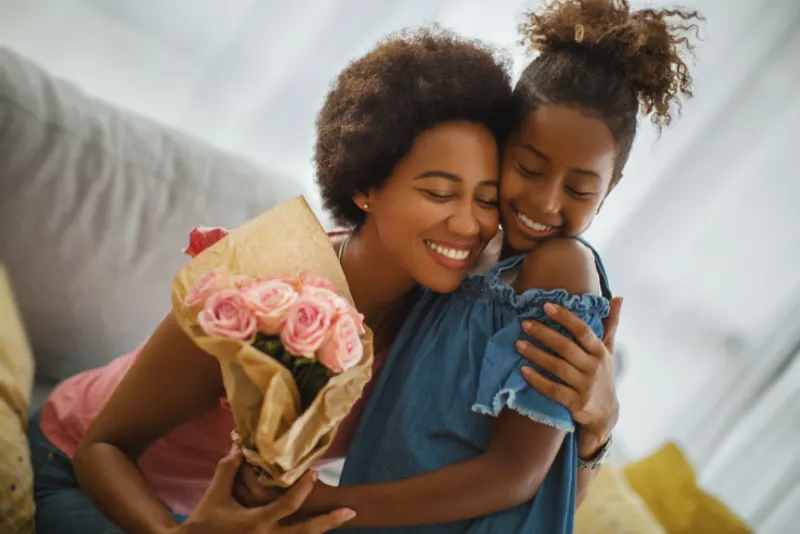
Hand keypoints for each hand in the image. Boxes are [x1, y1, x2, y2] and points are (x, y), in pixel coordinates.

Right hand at [178, 446, 354, 533]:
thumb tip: (240, 445)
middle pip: (306, 531)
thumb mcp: (216, 492)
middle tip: (350, 511)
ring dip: (321, 530)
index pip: (289, 504)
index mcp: (257, 523)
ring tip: (341, 519)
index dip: (303, 487)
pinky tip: (317, 529)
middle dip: (329, 521)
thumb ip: (230, 468)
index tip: (314, 473)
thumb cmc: (204, 521)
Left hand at [516, 297, 622, 456]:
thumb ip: (610, 323)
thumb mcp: (608, 349)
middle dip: (544, 334)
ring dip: (537, 355)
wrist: (606, 414)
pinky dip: (538, 380)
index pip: (583, 331)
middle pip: (566, 347)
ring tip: (519, 344)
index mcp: (600, 351)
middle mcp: (594, 367)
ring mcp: (585, 386)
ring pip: (558, 367)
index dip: (565, 317)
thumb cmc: (602, 375)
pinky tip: (524, 370)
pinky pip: (554, 390)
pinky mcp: (576, 402)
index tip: (546, 306)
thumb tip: (618, 297)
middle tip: (524, 324)